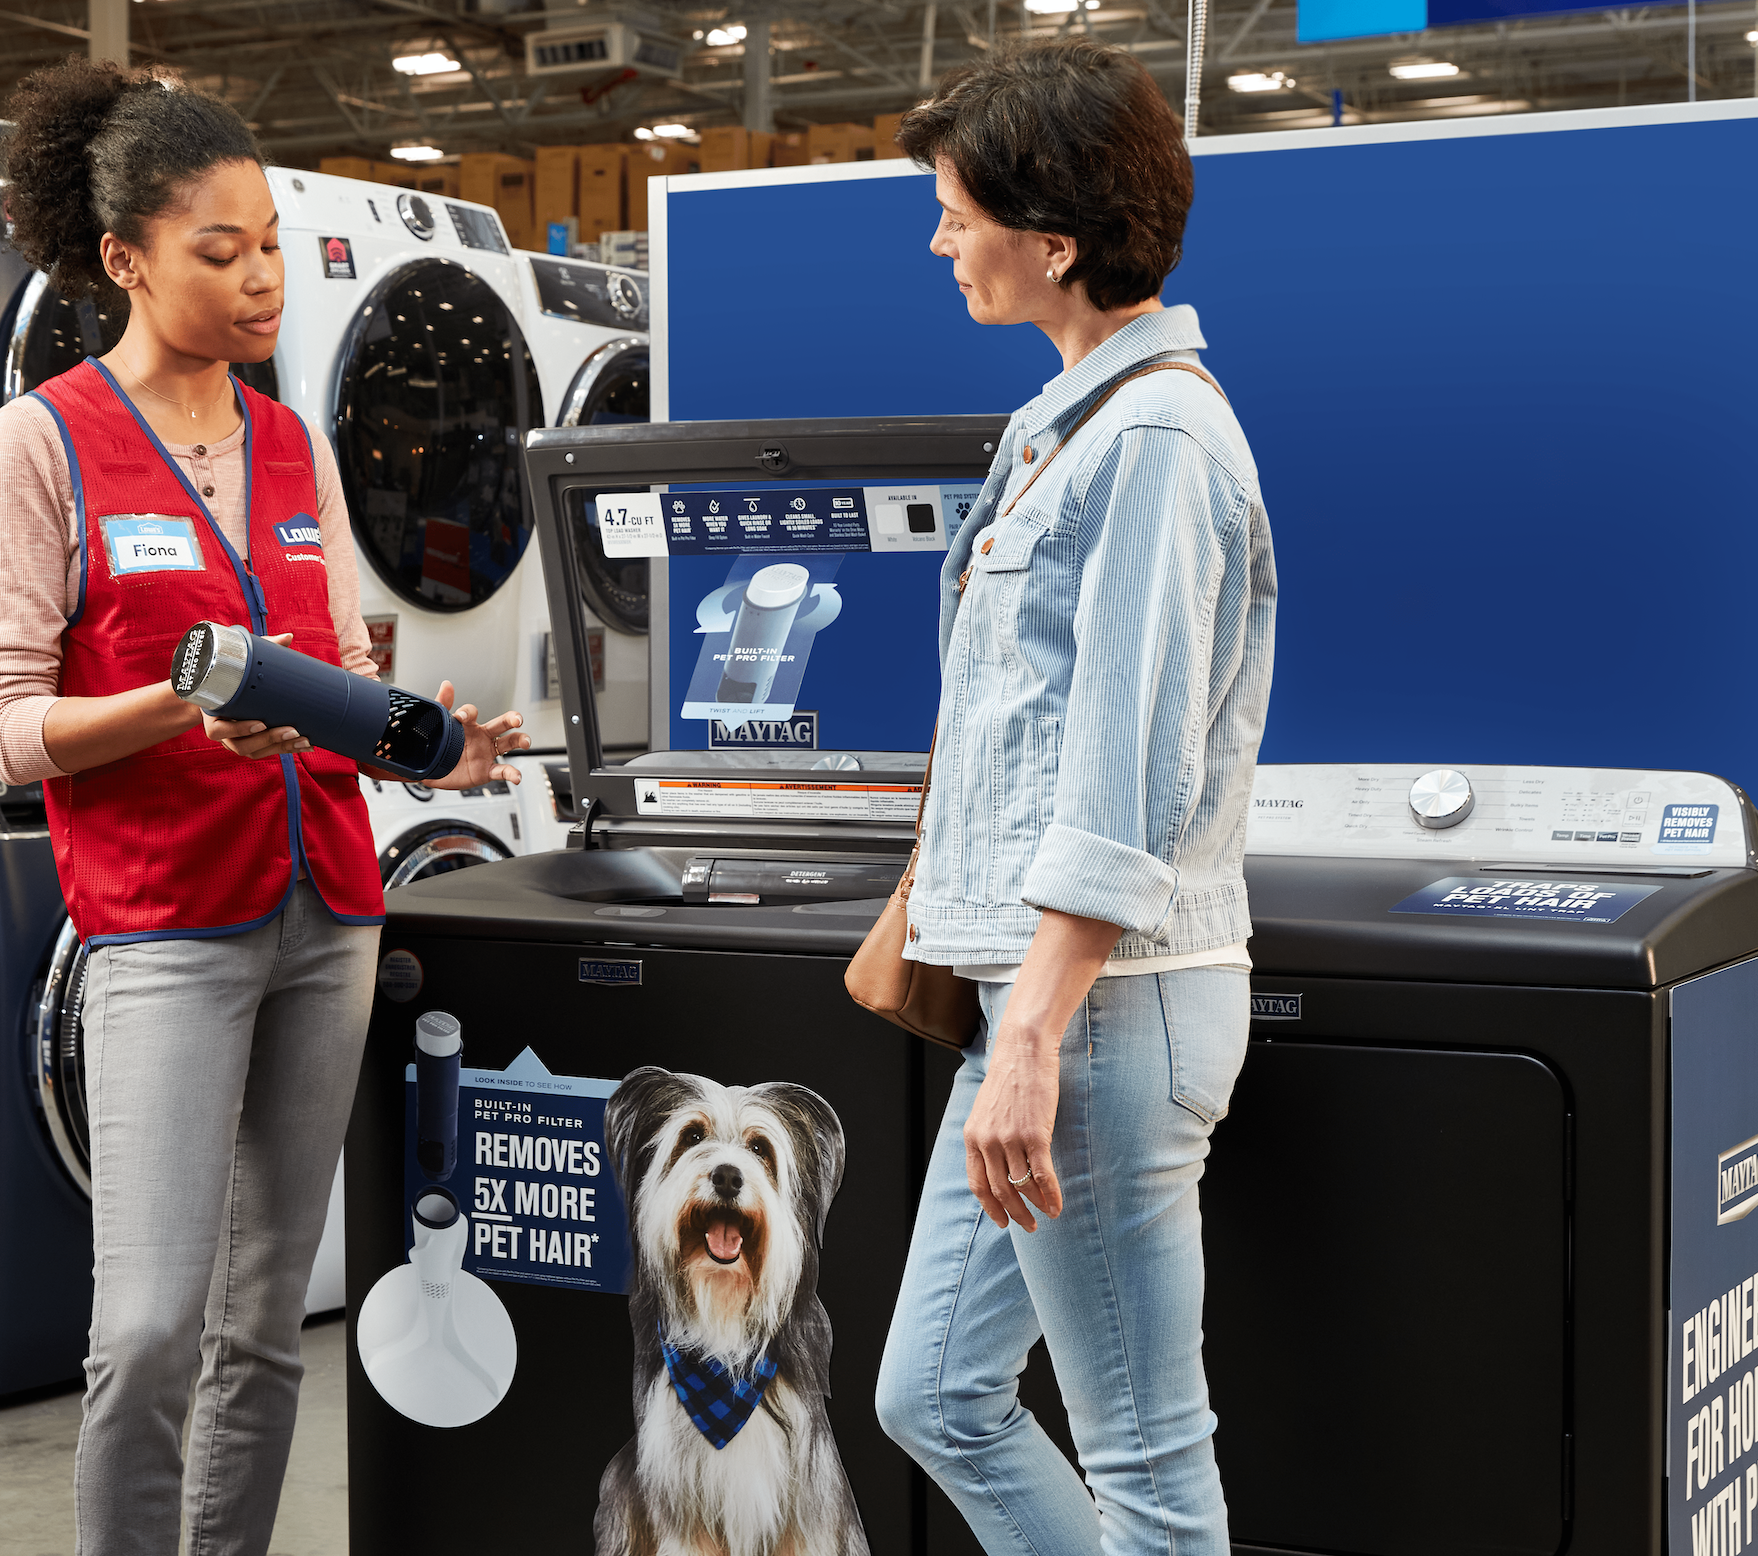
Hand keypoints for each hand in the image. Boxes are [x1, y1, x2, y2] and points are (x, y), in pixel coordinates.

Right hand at [201, 634, 309, 758]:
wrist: (219, 690)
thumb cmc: (230, 674)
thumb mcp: (241, 661)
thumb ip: (262, 648)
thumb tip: (288, 637)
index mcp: (212, 713)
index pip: (219, 730)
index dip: (238, 729)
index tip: (260, 723)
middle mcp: (222, 732)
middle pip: (242, 745)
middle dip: (269, 740)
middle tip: (292, 729)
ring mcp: (235, 741)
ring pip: (255, 752)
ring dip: (281, 747)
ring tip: (303, 738)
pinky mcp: (250, 744)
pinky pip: (266, 753)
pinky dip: (286, 750)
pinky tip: (305, 746)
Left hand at [420, 681, 530, 789]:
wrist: (433, 774)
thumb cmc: (437, 748)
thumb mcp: (437, 726)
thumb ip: (442, 704)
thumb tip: (447, 685)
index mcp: (468, 725)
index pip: (472, 713)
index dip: (467, 713)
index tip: (460, 717)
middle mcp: (481, 737)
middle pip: (501, 724)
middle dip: (512, 719)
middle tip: (517, 719)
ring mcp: (486, 754)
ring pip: (508, 744)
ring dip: (520, 740)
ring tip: (526, 742)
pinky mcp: (486, 771)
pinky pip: (502, 771)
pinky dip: (511, 773)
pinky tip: (517, 776)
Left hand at [964, 1025, 1063, 1231]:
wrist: (1024, 1049)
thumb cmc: (1010, 1077)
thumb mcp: (987, 1110)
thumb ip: (988, 1137)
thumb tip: (999, 1165)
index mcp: (973, 1136)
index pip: (978, 1184)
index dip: (991, 1207)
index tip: (1002, 1221)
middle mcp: (988, 1141)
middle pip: (1000, 1191)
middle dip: (1015, 1214)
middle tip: (1029, 1226)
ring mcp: (1010, 1140)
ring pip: (1022, 1186)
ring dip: (1036, 1207)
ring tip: (1047, 1215)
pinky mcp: (1035, 1135)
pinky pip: (1043, 1176)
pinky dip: (1051, 1195)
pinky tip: (1058, 1206)